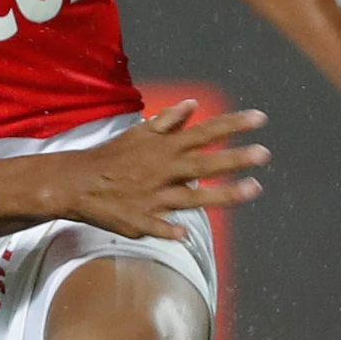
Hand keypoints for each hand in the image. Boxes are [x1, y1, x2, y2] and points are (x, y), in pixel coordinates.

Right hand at [62, 101, 269, 240]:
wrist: (76, 182)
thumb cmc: (111, 156)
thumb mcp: (139, 133)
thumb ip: (168, 120)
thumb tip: (192, 105)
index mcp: (164, 147)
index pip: (204, 132)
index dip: (232, 125)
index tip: (260, 119)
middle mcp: (163, 169)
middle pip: (204, 163)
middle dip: (234, 158)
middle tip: (264, 154)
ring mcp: (153, 196)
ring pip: (193, 196)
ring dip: (223, 194)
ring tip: (254, 189)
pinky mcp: (140, 219)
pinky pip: (157, 227)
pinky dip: (169, 230)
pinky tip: (184, 235)